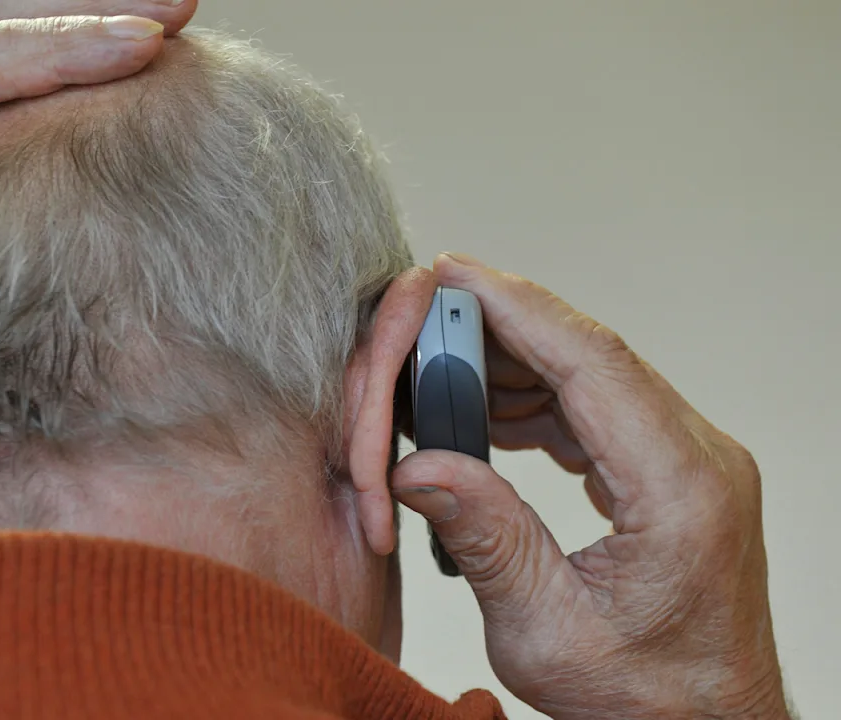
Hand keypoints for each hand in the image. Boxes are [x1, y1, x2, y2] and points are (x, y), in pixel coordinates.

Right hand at [392, 255, 788, 719]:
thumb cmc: (646, 699)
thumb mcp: (545, 633)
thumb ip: (483, 538)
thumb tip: (418, 467)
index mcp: (682, 489)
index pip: (593, 365)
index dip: (517, 308)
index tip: (455, 272)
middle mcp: (697, 458)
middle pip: (589, 355)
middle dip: (500, 326)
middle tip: (421, 315)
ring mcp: (687, 460)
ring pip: (589, 374)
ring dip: (510, 363)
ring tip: (434, 367)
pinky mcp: (666, 472)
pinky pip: (594, 409)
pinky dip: (532, 399)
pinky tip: (481, 410)